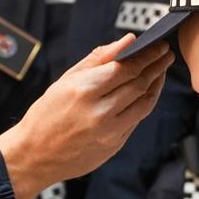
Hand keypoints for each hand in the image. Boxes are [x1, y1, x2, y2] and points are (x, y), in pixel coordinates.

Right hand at [0, 35, 170, 198]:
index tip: (159, 45)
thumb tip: (126, 41)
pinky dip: (145, 103)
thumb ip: (98, 59)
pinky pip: (136, 120)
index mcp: (84, 91)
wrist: (34, 156)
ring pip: (144, 103)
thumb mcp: (65, 81)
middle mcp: (99, 112)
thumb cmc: (45, 115)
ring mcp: (109, 132)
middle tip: (165, 54)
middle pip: (139, 84)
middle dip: (156, 67)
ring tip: (161, 71)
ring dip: (156, 85)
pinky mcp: (114, 146)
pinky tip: (147, 92)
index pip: (126, 68)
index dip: (147, 55)